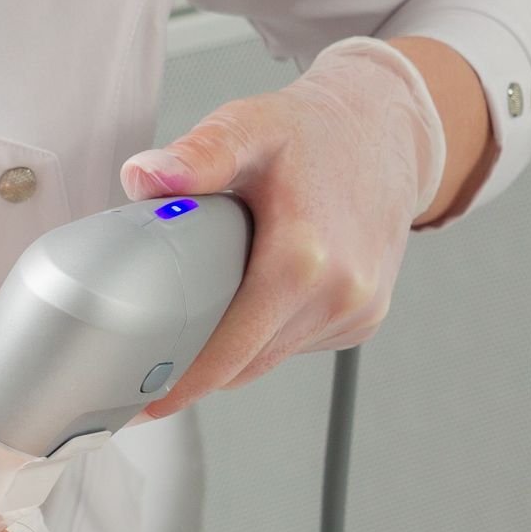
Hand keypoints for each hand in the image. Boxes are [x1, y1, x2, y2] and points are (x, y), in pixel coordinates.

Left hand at [120, 36, 446, 419]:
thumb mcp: (251, 127)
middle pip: (246, 365)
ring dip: (237, 348)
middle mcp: (338, 294)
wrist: (386, 130)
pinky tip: (260, 294)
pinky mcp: (365, 318)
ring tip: (205, 313)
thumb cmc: (316, 133)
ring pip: (272, 358)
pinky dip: (270, 332)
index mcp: (303, 260)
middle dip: (199, 370)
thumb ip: (198, 155)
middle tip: (154, 363)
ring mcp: (357, 311)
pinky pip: (299, 343)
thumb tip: (144, 178)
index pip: (229, 353)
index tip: (145, 404)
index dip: (183, 384)